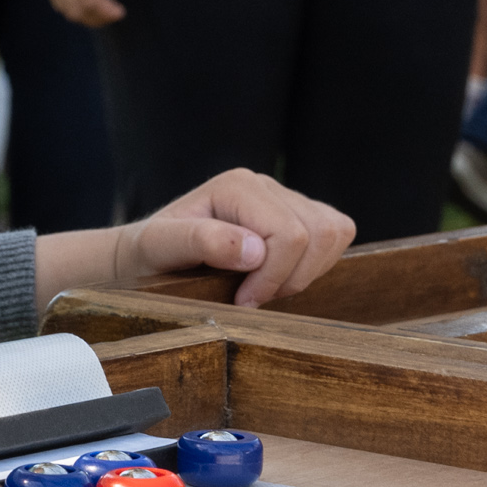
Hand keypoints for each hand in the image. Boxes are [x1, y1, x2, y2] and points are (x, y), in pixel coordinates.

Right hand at [37, 0, 123, 25]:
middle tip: (111, 16)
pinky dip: (73, 8)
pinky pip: (58, 2)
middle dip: (97, 19)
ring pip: (66, 10)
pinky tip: (85, 6)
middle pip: (77, 10)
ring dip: (85, 16)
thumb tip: (103, 4)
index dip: (107, 12)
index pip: (91, 0)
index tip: (120, 12)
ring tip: (100, 13)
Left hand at [113, 168, 356, 306]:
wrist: (150, 253)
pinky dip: (316, 264)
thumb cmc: (153, 252)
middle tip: (252, 298)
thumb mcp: (160, 247)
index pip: (291, 234)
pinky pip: (336, 234)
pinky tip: (280, 276)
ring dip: (306, 272)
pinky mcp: (299, 215)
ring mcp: (286, 198)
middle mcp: (266, 185)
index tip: (242, 302)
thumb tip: (254, 250)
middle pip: (319, 234)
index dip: (273, 278)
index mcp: (239, 186)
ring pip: (335, 232)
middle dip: (290, 278)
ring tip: (265, 287)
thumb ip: (201, 242)